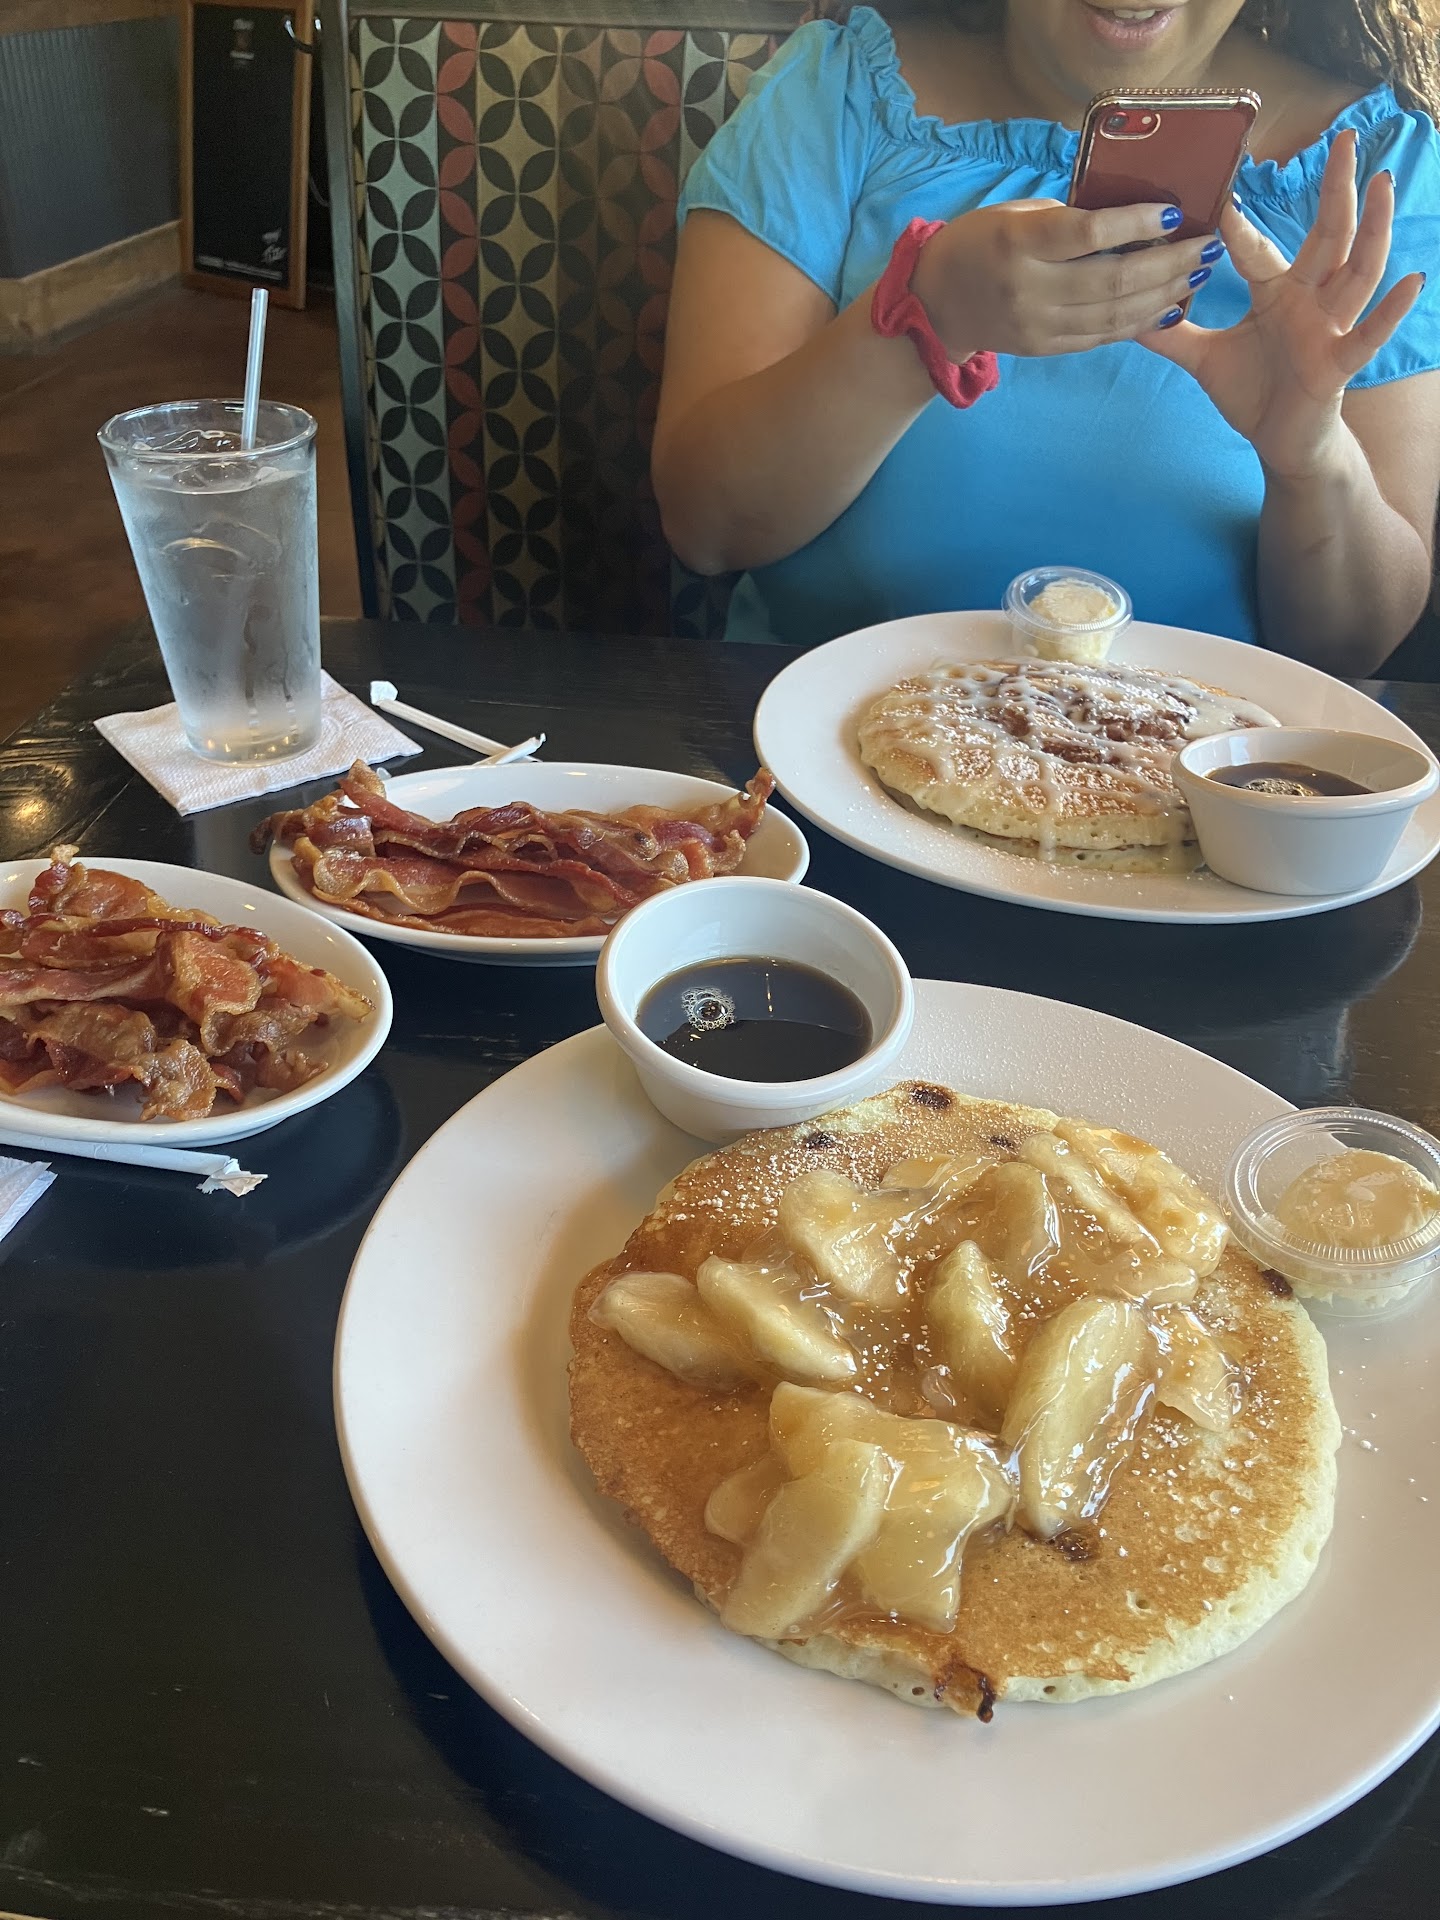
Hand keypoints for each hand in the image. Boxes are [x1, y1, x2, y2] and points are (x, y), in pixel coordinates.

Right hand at [910, 199, 1215, 358]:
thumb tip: (1131, 214)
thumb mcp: (1016, 213)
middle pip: (1111, 280)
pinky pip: (1102, 336)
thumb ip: (1068, 216)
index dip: (1135, 225)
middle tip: (1206, 247)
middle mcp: (1028, 288)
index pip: (1086, 233)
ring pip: (1113, 314)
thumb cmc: (980, 242)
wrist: (937, 302)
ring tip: (1197, 274)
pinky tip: (1169, 306)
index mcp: (1017, 243)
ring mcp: (1037, 324)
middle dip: (1167, 264)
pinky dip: (1140, 323)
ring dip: (1163, 295)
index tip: (1174, 215)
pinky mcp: (1045, 347)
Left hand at [1141, 131, 1425, 478]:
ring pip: (1356, 271)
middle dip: (1336, 189)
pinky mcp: (1339, 364)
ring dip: (1372, 229)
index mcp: (1275, 293)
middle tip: (1344, 138)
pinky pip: (1368, 335)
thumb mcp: (1205, 360)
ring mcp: (1328, 328)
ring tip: (1382, 184)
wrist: (1281, 443)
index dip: (1236, 222)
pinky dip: (1390, 311)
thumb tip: (1128, 314)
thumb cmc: (1254, 393)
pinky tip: (1412, 281)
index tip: (1221, 185)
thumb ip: (1172, 335)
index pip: (1254, 248)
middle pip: (1327, 235)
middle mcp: (1308, 300)